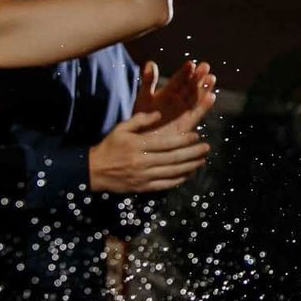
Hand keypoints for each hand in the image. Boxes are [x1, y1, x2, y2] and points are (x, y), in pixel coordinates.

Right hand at [88, 106, 209, 193]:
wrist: (93, 171)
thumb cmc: (109, 147)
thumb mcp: (121, 129)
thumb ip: (140, 120)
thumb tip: (159, 113)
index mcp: (138, 145)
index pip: (166, 143)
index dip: (183, 140)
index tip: (196, 136)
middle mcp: (142, 161)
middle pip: (173, 158)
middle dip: (192, 153)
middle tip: (206, 147)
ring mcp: (144, 176)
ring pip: (172, 172)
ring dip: (190, 166)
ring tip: (202, 160)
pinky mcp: (143, 187)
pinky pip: (165, 184)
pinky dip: (179, 180)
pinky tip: (189, 174)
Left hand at [132, 59, 216, 128]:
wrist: (142, 142)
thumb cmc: (140, 119)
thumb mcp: (144, 98)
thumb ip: (148, 81)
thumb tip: (151, 62)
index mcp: (168, 92)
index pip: (179, 79)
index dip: (185, 71)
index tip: (191, 63)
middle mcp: (178, 101)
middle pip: (190, 86)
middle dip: (198, 76)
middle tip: (205, 66)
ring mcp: (183, 112)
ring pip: (196, 98)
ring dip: (204, 88)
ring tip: (211, 78)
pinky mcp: (187, 124)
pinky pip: (197, 114)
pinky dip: (204, 106)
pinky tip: (211, 96)